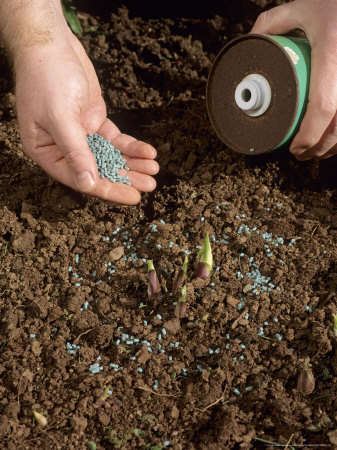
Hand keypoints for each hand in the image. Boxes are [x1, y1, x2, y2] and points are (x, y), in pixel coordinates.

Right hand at [15, 31, 158, 204]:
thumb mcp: (60, 117)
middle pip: (99, 170)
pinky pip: (116, 139)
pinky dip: (132, 145)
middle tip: (149, 185)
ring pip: (110, 156)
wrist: (52, 44)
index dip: (107, 189)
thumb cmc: (46, 77)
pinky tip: (148, 152)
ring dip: (133, 163)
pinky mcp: (94, 122)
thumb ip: (75, 151)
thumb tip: (87, 184)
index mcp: (46, 151)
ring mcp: (81, 135)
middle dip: (125, 178)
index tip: (132, 197)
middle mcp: (64, 147)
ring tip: (154, 170)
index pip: (80, 178)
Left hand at [252, 0, 336, 160]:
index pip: (323, 106)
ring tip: (316, 152)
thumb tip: (249, 45)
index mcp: (332, 52)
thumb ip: (271, 23)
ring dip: (335, 146)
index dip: (310, 135)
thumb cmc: (333, 4)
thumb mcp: (302, 7)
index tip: (295, 148)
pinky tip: (335, 141)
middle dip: (320, 148)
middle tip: (302, 154)